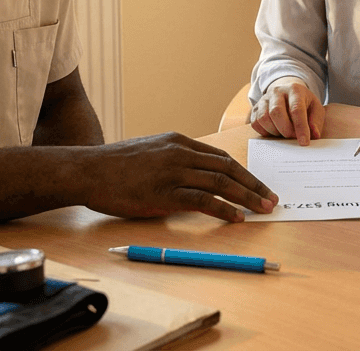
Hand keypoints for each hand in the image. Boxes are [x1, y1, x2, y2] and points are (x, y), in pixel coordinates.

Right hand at [84, 132, 277, 222]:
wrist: (88, 170)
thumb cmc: (114, 166)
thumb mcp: (149, 152)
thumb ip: (172, 160)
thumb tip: (192, 176)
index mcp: (178, 141)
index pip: (220, 156)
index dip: (243, 171)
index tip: (258, 184)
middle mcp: (180, 153)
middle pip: (227, 168)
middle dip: (254, 184)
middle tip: (271, 198)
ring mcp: (173, 172)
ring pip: (221, 183)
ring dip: (247, 197)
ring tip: (264, 209)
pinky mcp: (164, 193)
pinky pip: (203, 200)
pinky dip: (224, 208)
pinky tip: (237, 217)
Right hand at [250, 77, 324, 144]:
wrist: (287, 92)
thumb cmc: (303, 102)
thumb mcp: (315, 108)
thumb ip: (316, 121)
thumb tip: (314, 135)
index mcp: (294, 89)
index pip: (296, 109)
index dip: (300, 127)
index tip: (304, 142)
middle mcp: (277, 92)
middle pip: (276, 112)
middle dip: (286, 130)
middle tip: (293, 138)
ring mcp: (264, 99)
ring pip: (264, 118)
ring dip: (275, 131)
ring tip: (284, 133)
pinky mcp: (255, 108)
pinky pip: (255, 123)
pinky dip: (265, 132)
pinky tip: (275, 131)